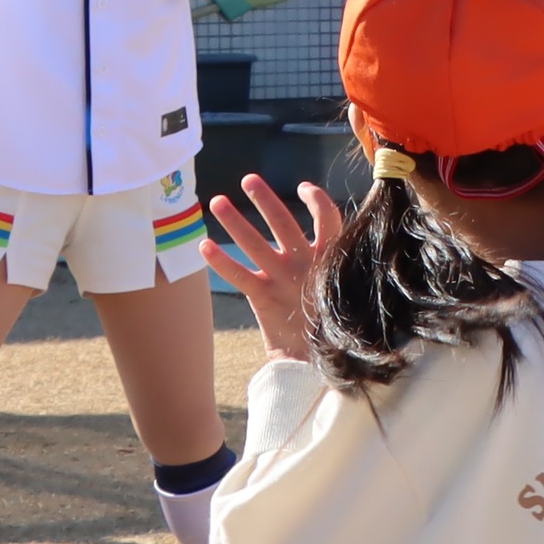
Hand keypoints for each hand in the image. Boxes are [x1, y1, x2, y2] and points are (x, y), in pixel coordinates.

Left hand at [207, 170, 346, 362]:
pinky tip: (203, 245)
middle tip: (248, 180)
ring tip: (216, 201)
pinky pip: (239, 275)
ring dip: (234, 220)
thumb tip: (327, 247)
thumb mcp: (340, 291)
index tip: (303, 187)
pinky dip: (220, 260)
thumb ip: (333, 268)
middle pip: (284, 222)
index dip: (316, 199)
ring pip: (255, 243)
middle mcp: (306, 265)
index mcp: (330, 260)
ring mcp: (283, 280)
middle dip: (264, 199)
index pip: (329, 218)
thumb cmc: (330, 327)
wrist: (319, 363)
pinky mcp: (264, 298)